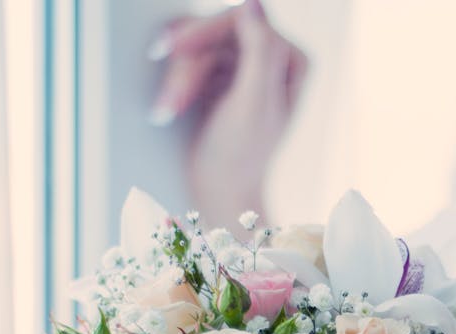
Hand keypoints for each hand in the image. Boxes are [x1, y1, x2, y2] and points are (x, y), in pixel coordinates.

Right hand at [149, 0, 307, 226]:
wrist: (219, 192)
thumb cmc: (239, 158)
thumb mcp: (251, 105)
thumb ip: (259, 52)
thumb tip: (253, 1)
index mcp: (291, 59)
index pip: (243, 20)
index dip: (204, 32)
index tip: (173, 51)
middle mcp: (272, 55)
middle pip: (215, 33)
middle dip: (187, 69)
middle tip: (167, 104)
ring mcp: (245, 62)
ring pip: (196, 44)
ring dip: (177, 79)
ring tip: (164, 113)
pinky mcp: (220, 73)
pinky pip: (188, 57)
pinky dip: (176, 82)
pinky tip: (168, 107)